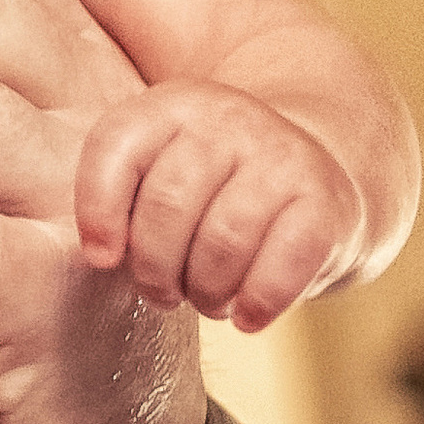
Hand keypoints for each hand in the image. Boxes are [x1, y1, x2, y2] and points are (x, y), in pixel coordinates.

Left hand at [76, 79, 364, 331]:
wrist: (318, 171)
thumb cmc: (215, 185)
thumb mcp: (161, 165)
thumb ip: (119, 196)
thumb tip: (100, 255)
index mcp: (171, 106)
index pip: (115, 147)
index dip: (98, 211)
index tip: (102, 258)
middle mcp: (227, 120)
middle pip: (167, 205)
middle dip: (154, 268)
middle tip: (162, 293)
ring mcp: (281, 156)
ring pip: (223, 241)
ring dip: (205, 291)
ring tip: (206, 301)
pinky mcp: (326, 201)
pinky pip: (282, 265)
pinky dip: (257, 302)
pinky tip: (246, 318)